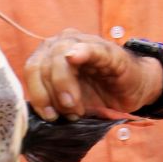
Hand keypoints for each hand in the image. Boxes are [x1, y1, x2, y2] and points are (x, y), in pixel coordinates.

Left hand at [24, 30, 162, 119]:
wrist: (132, 90)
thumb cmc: (98, 96)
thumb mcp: (69, 104)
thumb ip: (50, 104)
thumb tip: (30, 118)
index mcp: (48, 56)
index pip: (32, 69)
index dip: (37, 95)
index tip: (49, 116)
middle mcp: (61, 44)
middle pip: (41, 65)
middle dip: (50, 95)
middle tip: (67, 114)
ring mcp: (82, 43)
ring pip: (59, 57)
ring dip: (64, 86)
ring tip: (76, 108)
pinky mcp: (105, 49)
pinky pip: (88, 48)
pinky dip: (79, 52)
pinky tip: (74, 57)